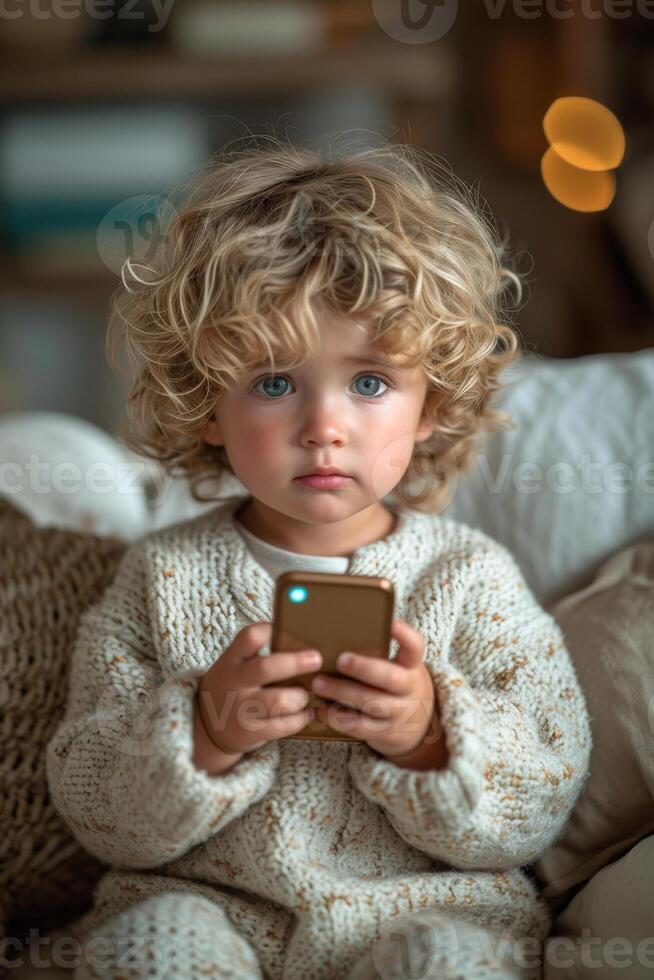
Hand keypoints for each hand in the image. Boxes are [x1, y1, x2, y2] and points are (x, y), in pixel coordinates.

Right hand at [196, 622, 322, 758]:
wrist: (206, 727)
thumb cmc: (233, 687)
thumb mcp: (234, 666)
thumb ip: (256, 654)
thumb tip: (299, 639)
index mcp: (232, 660)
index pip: (249, 638)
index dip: (270, 630)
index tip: (288, 631)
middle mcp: (235, 682)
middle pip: (266, 668)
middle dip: (295, 663)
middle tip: (316, 659)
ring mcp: (241, 709)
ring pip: (280, 701)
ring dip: (300, 697)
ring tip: (305, 695)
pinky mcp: (250, 732)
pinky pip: (283, 725)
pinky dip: (301, 718)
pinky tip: (306, 713)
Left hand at [311, 619, 439, 758]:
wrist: (419, 725)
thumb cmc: (396, 686)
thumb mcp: (400, 668)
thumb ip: (379, 656)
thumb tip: (336, 634)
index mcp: (411, 666)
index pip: (415, 648)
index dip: (405, 635)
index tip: (391, 623)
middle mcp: (409, 689)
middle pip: (389, 677)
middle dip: (364, 668)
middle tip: (340, 659)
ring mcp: (399, 713)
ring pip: (371, 703)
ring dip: (342, 693)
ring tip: (318, 684)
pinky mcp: (385, 733)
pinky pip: (360, 726)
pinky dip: (338, 717)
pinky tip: (321, 708)